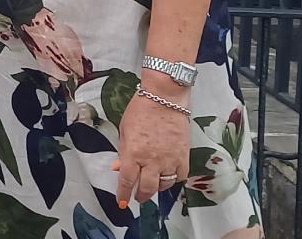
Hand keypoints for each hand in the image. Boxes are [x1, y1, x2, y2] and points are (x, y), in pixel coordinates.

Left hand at [113, 86, 189, 208]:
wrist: (164, 98)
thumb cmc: (141, 110)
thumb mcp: (124, 130)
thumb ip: (123, 151)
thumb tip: (118, 167)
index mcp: (133, 153)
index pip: (127, 181)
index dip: (123, 194)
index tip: (122, 202)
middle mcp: (151, 160)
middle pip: (146, 188)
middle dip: (140, 196)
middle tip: (137, 197)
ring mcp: (169, 159)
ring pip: (164, 185)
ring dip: (157, 188)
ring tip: (152, 185)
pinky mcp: (183, 156)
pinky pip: (180, 176)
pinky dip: (174, 179)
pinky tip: (169, 175)